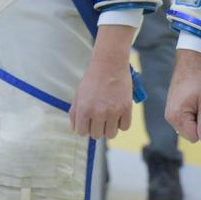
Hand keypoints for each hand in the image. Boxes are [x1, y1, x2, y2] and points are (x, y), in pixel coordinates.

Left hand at [70, 24, 135, 139]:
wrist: (110, 64)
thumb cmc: (93, 78)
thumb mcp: (78, 94)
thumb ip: (74, 112)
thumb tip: (74, 128)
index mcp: (84, 110)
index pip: (82, 133)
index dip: (85, 127)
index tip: (88, 120)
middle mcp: (98, 113)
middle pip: (96, 135)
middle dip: (97, 128)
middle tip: (99, 117)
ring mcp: (113, 111)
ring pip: (110, 134)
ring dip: (109, 128)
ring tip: (109, 117)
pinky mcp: (126, 108)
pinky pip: (125, 127)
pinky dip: (121, 123)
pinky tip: (119, 115)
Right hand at [166, 49, 200, 143]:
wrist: (189, 64)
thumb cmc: (200, 80)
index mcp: (177, 117)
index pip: (194, 137)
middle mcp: (170, 118)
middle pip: (189, 134)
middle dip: (198, 123)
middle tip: (200, 104)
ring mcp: (169, 114)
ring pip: (187, 128)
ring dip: (195, 118)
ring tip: (196, 101)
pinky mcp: (171, 110)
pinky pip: (184, 121)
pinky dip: (190, 114)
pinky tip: (192, 101)